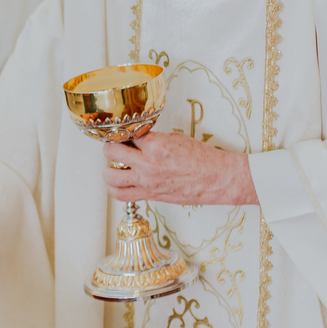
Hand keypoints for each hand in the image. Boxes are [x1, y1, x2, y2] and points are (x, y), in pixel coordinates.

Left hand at [102, 133, 257, 206]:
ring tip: (117, 165)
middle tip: (117, 146)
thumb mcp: (176, 138)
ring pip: (110, 177)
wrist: (216, 179)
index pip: (126, 133)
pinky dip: (115, 188)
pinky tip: (122, 181)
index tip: (125, 132)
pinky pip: (121, 195)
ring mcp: (146, 182)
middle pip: (111, 152)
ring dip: (109, 169)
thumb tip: (138, 138)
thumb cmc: (202, 158)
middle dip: (111, 147)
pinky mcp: (149, 195)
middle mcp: (148, 164)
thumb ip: (153, 138)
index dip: (124, 132)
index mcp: (156, 145)